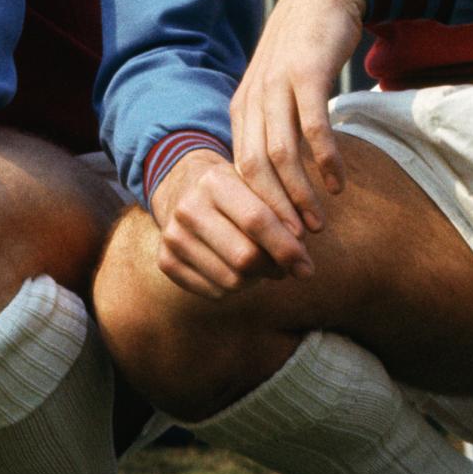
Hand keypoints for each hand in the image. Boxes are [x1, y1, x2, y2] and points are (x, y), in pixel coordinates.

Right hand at [150, 146, 311, 296]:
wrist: (183, 189)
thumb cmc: (234, 192)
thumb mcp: (256, 188)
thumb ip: (282, 216)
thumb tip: (301, 259)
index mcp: (214, 181)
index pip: (258, 221)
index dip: (287, 248)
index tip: (307, 265)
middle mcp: (188, 208)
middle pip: (245, 257)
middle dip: (275, 268)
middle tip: (287, 268)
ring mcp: (172, 236)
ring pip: (232, 280)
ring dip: (256, 280)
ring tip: (260, 265)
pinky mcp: (165, 261)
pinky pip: (214, 292)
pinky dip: (234, 289)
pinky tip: (236, 270)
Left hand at [228, 0, 365, 242]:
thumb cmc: (302, 53)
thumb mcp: (278, 94)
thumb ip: (274, 131)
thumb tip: (276, 181)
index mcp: (242, 111)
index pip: (238, 173)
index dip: (253, 212)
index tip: (270, 244)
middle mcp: (252, 101)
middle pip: (253, 170)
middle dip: (272, 214)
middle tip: (291, 249)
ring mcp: (276, 88)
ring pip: (280, 154)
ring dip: (298, 195)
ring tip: (315, 226)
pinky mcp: (306, 75)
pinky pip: (312, 126)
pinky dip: (324, 160)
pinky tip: (337, 185)